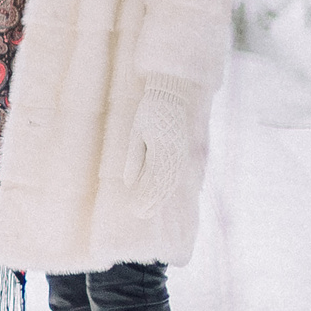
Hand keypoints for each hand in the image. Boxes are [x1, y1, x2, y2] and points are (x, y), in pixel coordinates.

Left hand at [125, 84, 191, 208]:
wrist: (171, 95)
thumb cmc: (150, 111)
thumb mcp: (137, 132)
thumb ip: (134, 158)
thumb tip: (129, 183)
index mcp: (162, 150)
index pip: (153, 181)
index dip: (144, 197)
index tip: (135, 209)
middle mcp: (174, 155)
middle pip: (163, 185)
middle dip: (152, 202)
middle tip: (140, 214)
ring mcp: (181, 154)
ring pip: (171, 182)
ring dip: (161, 198)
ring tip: (150, 210)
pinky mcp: (182, 152)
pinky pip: (176, 175)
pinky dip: (168, 188)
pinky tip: (162, 196)